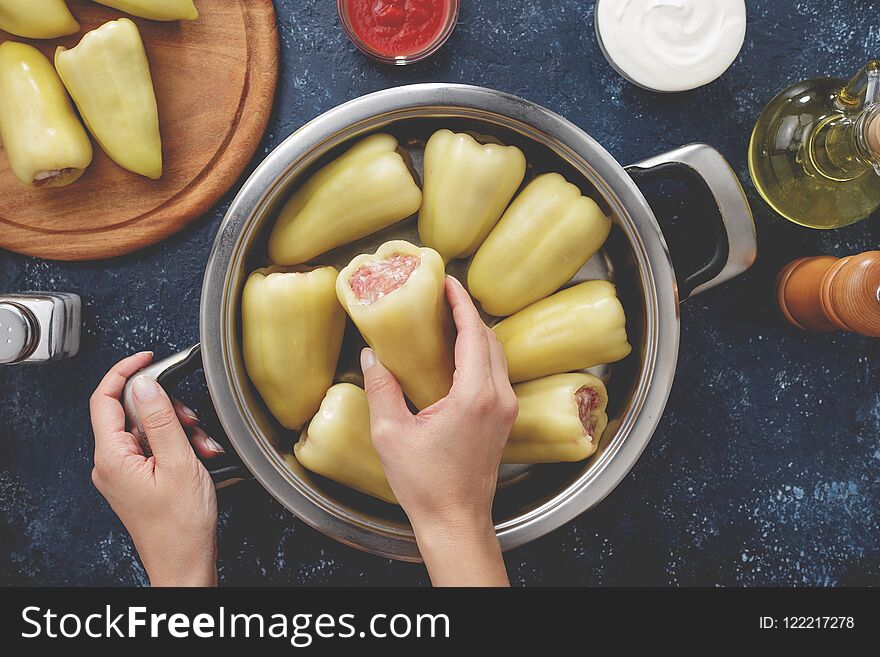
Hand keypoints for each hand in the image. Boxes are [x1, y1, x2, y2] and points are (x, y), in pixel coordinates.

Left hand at [89, 351, 223, 586]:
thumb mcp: (178, 462)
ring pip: (147, 430)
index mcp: (112, 457)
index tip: (147, 358)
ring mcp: (123, 473)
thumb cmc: (181, 526)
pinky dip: (177, 446)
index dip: (125, 372)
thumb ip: (161, 419)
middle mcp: (110, 464)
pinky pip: (154, 449)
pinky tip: (197, 458)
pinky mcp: (137, 480)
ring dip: (178, 430)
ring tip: (201, 448)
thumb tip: (145, 384)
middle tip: (191, 421)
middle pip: (132, 412)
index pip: (105, 399)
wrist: (185, 563)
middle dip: (166, 410)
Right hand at [361, 276, 517, 585]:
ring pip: (496, 356)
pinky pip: (496, 374)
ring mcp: (506, 409)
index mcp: (474, 396)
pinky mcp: (504, 420)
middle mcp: (498, 398)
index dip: (460, 303)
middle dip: (468, 312)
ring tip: (448, 319)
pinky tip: (456, 354)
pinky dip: (479, 354)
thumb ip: (382, 389)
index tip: (448, 281)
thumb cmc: (426, 484)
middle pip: (490, 339)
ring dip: (476, 333)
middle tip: (444, 295)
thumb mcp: (391, 433)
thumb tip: (372, 357)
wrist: (456, 520)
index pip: (473, 333)